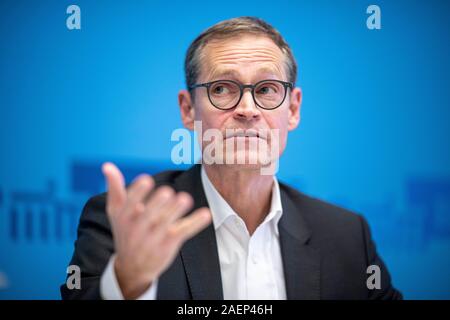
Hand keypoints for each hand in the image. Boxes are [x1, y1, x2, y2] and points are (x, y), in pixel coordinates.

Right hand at [102, 162, 211, 298]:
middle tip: (167, 192)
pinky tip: (206, 214)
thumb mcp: (116, 212)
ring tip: (185, 199)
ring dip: (176, 210)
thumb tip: (107, 165)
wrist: (132, 267)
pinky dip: (196, 223)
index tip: (146, 180)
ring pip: (166, 222)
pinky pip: (184, 231)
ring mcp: (155, 237)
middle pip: (149, 213)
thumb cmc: (125, 231)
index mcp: (125, 215)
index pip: (130, 203)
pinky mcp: (170, 243)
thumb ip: (115, 188)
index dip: (138, 193)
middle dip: (158, 203)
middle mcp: (139, 227)